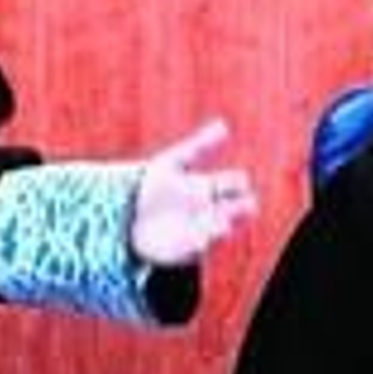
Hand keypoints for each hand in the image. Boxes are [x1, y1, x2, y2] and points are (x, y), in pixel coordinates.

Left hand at [128, 117, 256, 266]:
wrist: (127, 215)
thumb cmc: (151, 185)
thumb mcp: (170, 162)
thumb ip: (198, 145)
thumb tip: (224, 124)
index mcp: (206, 186)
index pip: (236, 182)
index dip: (240, 182)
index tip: (238, 181)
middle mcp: (209, 208)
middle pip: (240, 207)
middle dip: (245, 206)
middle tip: (241, 204)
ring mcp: (200, 229)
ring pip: (224, 228)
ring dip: (223, 225)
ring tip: (220, 223)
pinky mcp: (188, 249)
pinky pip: (201, 248)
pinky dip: (201, 242)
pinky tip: (199, 239)